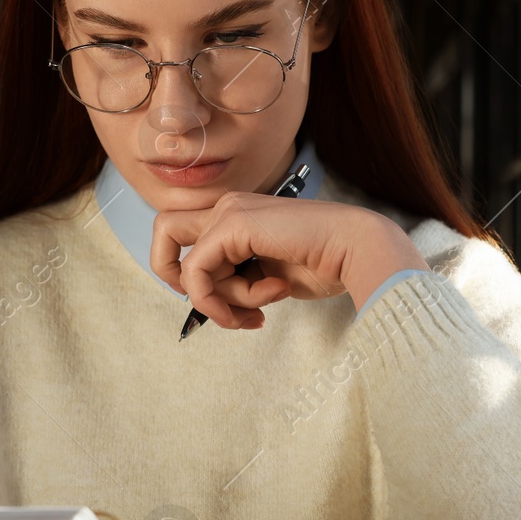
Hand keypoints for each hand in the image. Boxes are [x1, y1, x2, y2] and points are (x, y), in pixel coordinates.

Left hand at [150, 194, 426, 329]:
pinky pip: (197, 273)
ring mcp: (228, 212)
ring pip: (186, 265)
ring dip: (221, 299)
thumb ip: (240, 283)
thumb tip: (215, 305)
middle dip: (182, 281)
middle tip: (223, 307)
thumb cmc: (325, 264)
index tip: (239, 311)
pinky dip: (224, 300)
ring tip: (265, 301)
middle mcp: (227, 208)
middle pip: (163, 234)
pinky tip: (269, 297)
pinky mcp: (232, 225)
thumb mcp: (270, 277)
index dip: (199, 282)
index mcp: (237, 216)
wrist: (357, 250)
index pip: (189, 245)